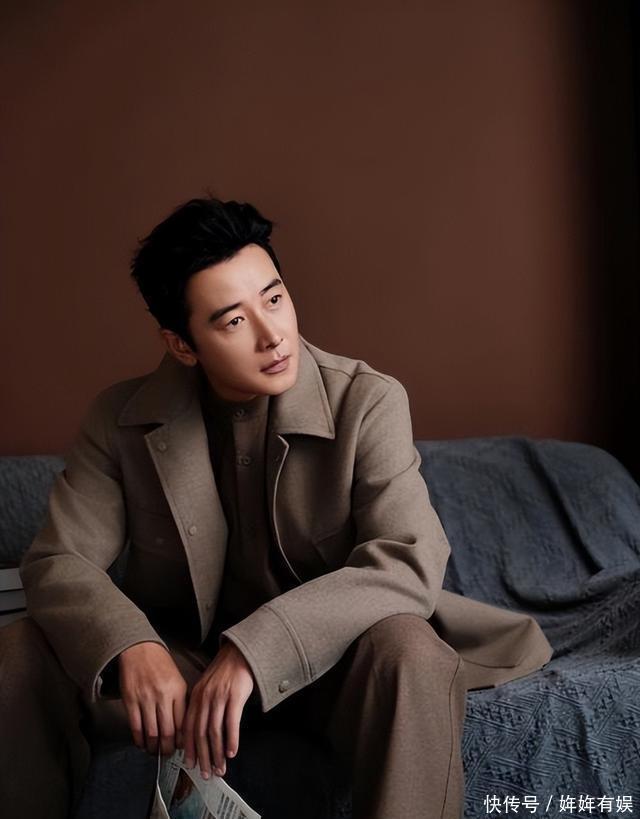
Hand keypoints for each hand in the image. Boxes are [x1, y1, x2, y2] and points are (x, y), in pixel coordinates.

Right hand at [118, 641, 187, 756]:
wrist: (139, 649)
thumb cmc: (160, 664)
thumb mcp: (178, 679)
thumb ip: (181, 701)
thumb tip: (184, 728)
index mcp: (178, 690)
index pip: (183, 724)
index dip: (182, 741)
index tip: (182, 748)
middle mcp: (163, 696)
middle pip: (167, 733)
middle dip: (168, 750)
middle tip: (168, 754)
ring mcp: (145, 699)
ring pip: (151, 734)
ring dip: (153, 748)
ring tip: (155, 752)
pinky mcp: (130, 701)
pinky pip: (135, 727)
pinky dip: (139, 740)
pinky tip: (142, 743)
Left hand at [181, 639, 254, 778]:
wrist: (239, 652)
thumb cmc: (224, 671)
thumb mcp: (206, 686)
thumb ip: (201, 705)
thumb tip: (198, 731)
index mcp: (195, 697)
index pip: (188, 728)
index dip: (190, 749)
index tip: (192, 765)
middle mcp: (204, 698)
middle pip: (200, 734)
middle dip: (203, 757)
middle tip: (207, 773)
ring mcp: (219, 697)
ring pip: (215, 731)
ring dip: (217, 753)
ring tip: (221, 768)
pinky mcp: (235, 696)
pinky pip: (231, 722)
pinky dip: (231, 739)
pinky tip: (232, 751)